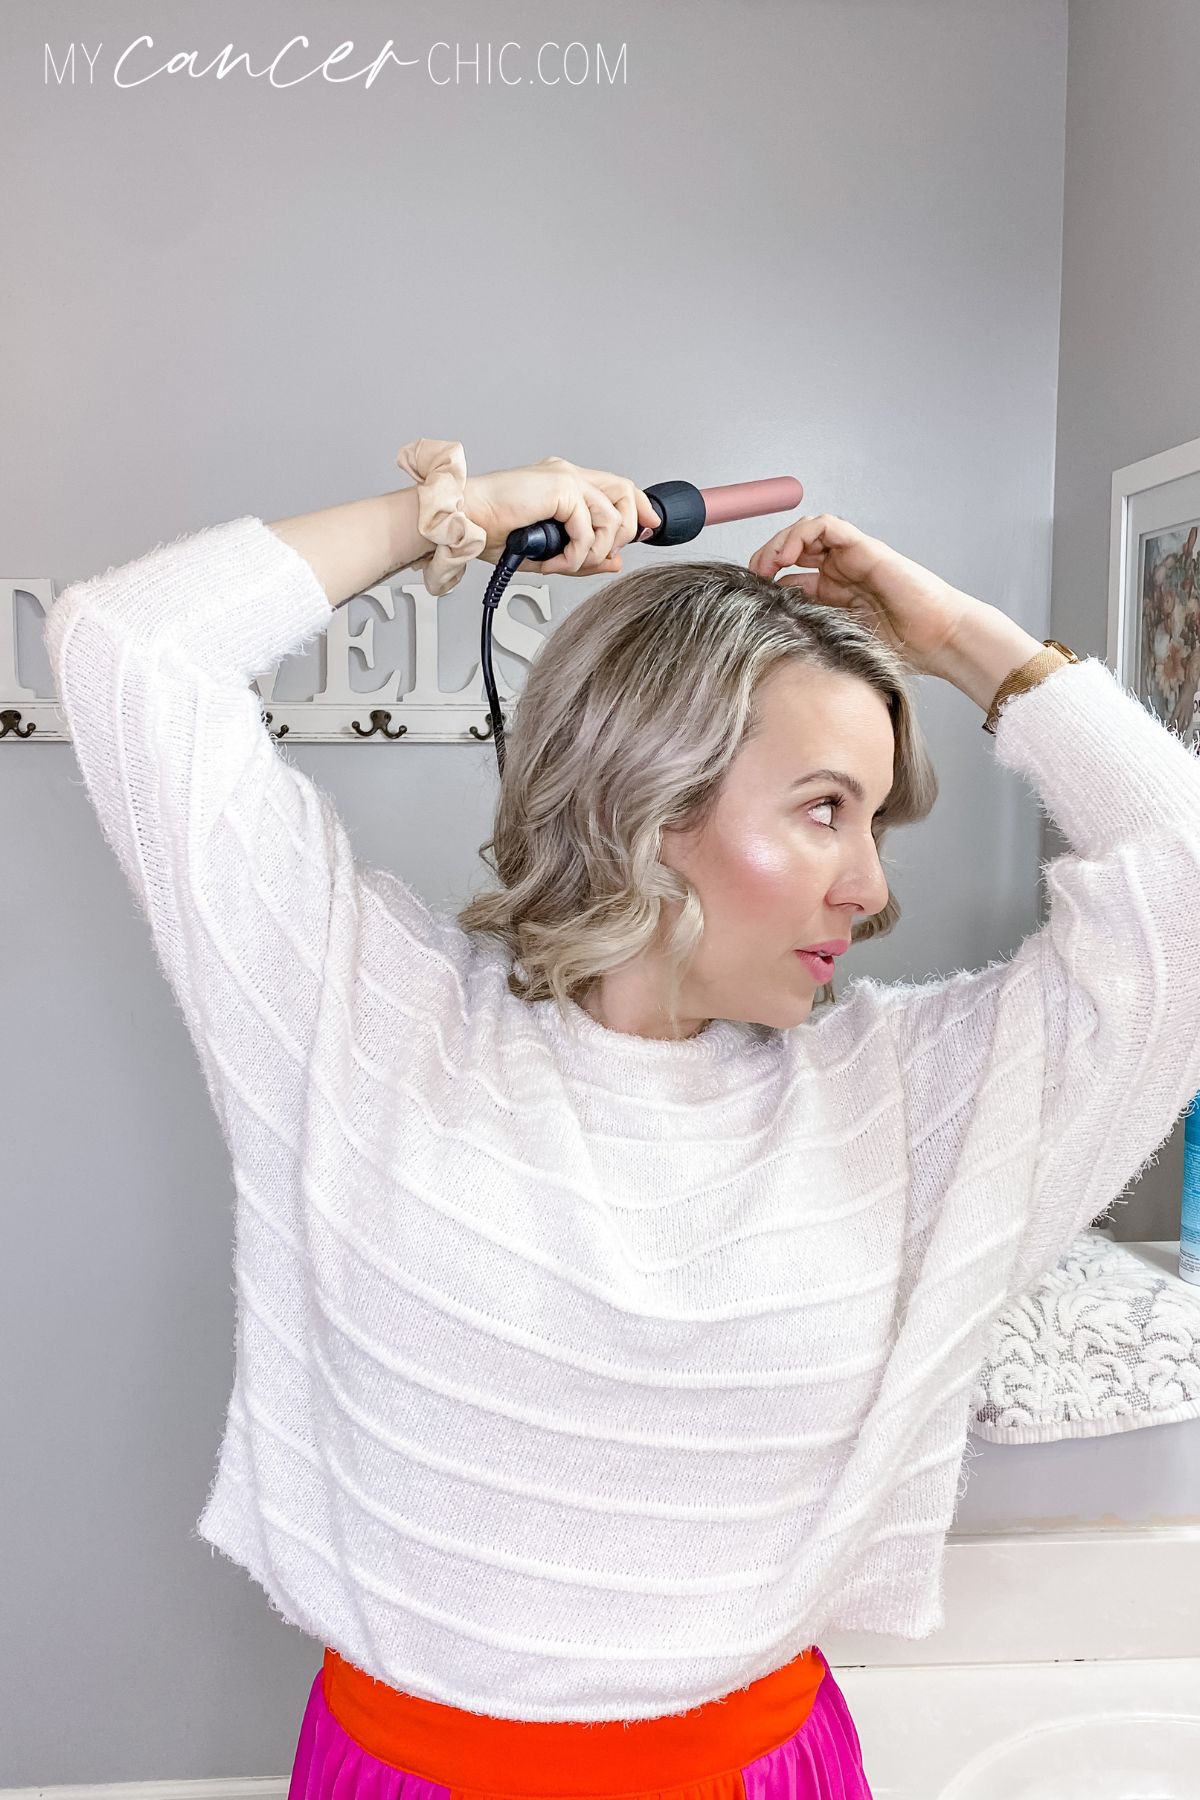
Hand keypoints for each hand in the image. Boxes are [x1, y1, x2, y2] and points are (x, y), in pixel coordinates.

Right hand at [463, 457, 660, 575]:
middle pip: (625, 493)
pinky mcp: (560, 487)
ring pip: (611, 515)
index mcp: (564, 483)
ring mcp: (565, 478)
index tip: (648, 530)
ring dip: (594, 551)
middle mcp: (568, 475)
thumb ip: (584, 554)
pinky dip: (575, 554)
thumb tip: (615, 561)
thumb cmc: (491, 531)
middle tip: (602, 556)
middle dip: (624, 531)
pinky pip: (588, 528)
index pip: (618, 487)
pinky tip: (553, 561)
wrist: (465, 522)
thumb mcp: (549, 551)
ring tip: (566, 563)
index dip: (639, 508)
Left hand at [747, 513, 970, 680]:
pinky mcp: (864, 548)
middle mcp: (840, 572)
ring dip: (779, 542)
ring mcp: (851, 558)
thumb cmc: (901, 648)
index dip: (765, 584)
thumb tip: (770, 639)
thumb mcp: (841, 644)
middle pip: (792, 550)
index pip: (788, 578)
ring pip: (805, 532)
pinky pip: (826, 526)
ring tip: (767, 565)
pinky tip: (788, 555)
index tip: (750, 601)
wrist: (940, 639)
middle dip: (766, 559)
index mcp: (833, 595)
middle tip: (752, 579)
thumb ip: (812, 634)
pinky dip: (801, 533)